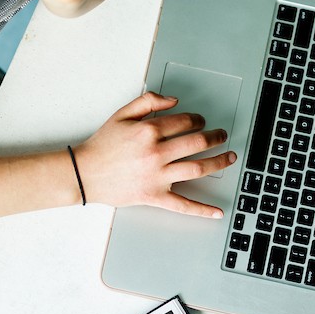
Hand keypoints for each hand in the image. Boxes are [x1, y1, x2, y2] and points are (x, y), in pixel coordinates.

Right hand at [74, 92, 236, 217]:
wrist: (84, 173)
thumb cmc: (102, 145)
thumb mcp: (122, 114)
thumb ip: (148, 102)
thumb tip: (175, 101)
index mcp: (149, 131)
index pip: (185, 122)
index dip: (198, 119)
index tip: (201, 122)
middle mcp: (156, 153)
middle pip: (197, 142)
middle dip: (215, 137)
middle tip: (222, 136)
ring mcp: (157, 176)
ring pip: (198, 168)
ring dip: (219, 162)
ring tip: (229, 158)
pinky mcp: (155, 196)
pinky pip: (183, 205)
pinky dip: (202, 210)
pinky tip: (217, 212)